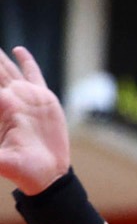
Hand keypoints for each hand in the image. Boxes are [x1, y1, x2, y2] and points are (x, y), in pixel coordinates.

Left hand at [0, 46, 69, 195]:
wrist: (45, 173)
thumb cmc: (20, 169)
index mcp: (2, 108)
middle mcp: (11, 99)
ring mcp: (27, 97)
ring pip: (10, 69)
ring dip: (0, 58)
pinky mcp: (44, 99)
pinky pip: (34, 74)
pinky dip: (26, 61)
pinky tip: (17, 50)